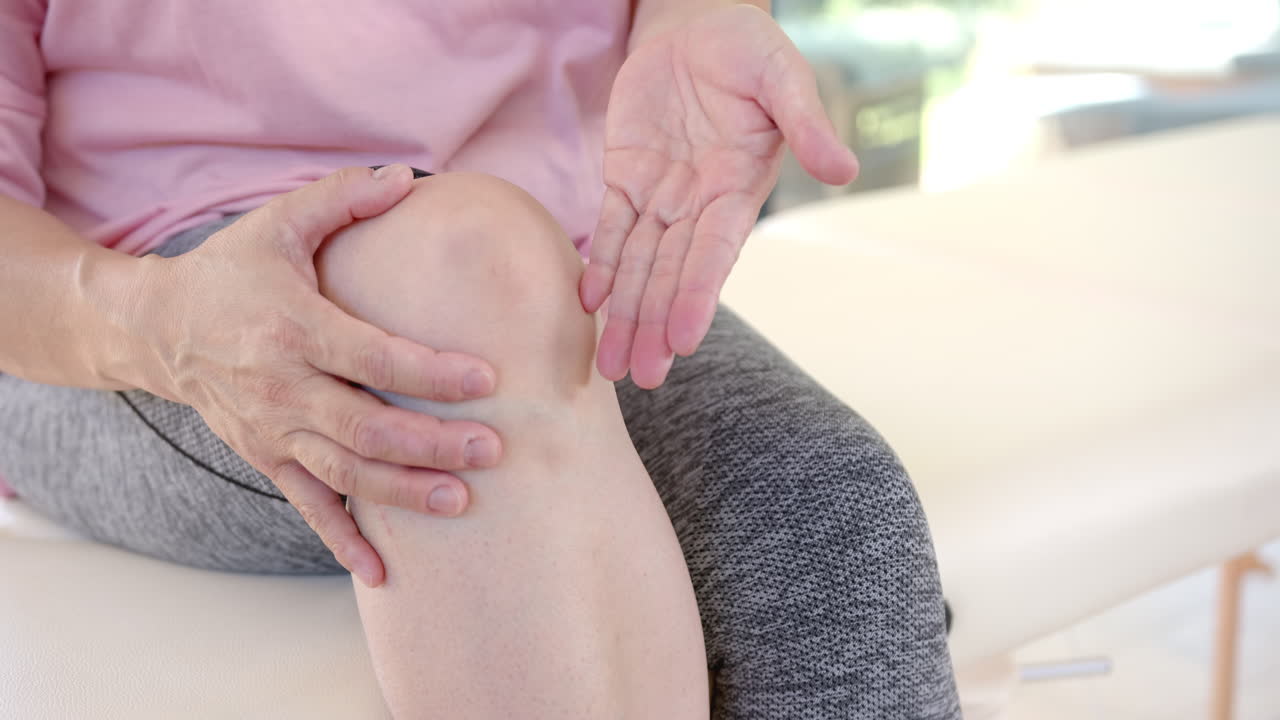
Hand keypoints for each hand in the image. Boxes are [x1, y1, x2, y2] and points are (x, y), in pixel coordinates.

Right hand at [137, 166, 501, 586]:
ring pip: (344, 472)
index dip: (429, 372)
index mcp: (293, 326)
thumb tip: (408, 177)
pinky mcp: (265, 457)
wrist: (157, 327)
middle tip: (492, 450)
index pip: (371, 356)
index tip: (486, 379)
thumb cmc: (231, 271)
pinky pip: (307, 506)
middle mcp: (282, 386)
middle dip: (432, 443)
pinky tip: (384, 572)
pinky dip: (343, 540)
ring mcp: (272, 430)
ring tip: (461, 501)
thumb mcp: (278, 223)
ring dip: (403, 491)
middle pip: (365, 426)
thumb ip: (342, 197)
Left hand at [579, 4, 857, 387]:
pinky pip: (609, 229)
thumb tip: (844, 172)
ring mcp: (661, 194)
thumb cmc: (749, 46)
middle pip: (671, 274)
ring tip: (609, 366)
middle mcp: (699, 203)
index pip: (714, 253)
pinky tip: (589, 304)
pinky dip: (599, 265)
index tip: (683, 340)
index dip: (697, 295)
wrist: (699, 22)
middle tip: (641, 377)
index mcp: (737, 189)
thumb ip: (807, 123)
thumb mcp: (782, 76)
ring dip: (625, 314)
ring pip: (637, 264)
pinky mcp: (625, 176)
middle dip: (654, 325)